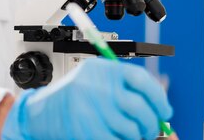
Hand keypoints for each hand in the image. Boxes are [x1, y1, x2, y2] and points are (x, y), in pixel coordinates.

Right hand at [1, 58, 172, 139]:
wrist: (40, 113)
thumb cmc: (70, 97)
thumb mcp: (93, 80)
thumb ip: (121, 87)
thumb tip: (157, 105)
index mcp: (101, 69)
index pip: (141, 79)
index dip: (158, 97)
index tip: (164, 111)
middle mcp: (97, 86)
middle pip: (140, 107)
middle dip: (151, 123)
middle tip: (150, 128)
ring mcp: (91, 108)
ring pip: (132, 129)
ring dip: (137, 136)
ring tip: (131, 135)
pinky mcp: (87, 129)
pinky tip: (118, 138)